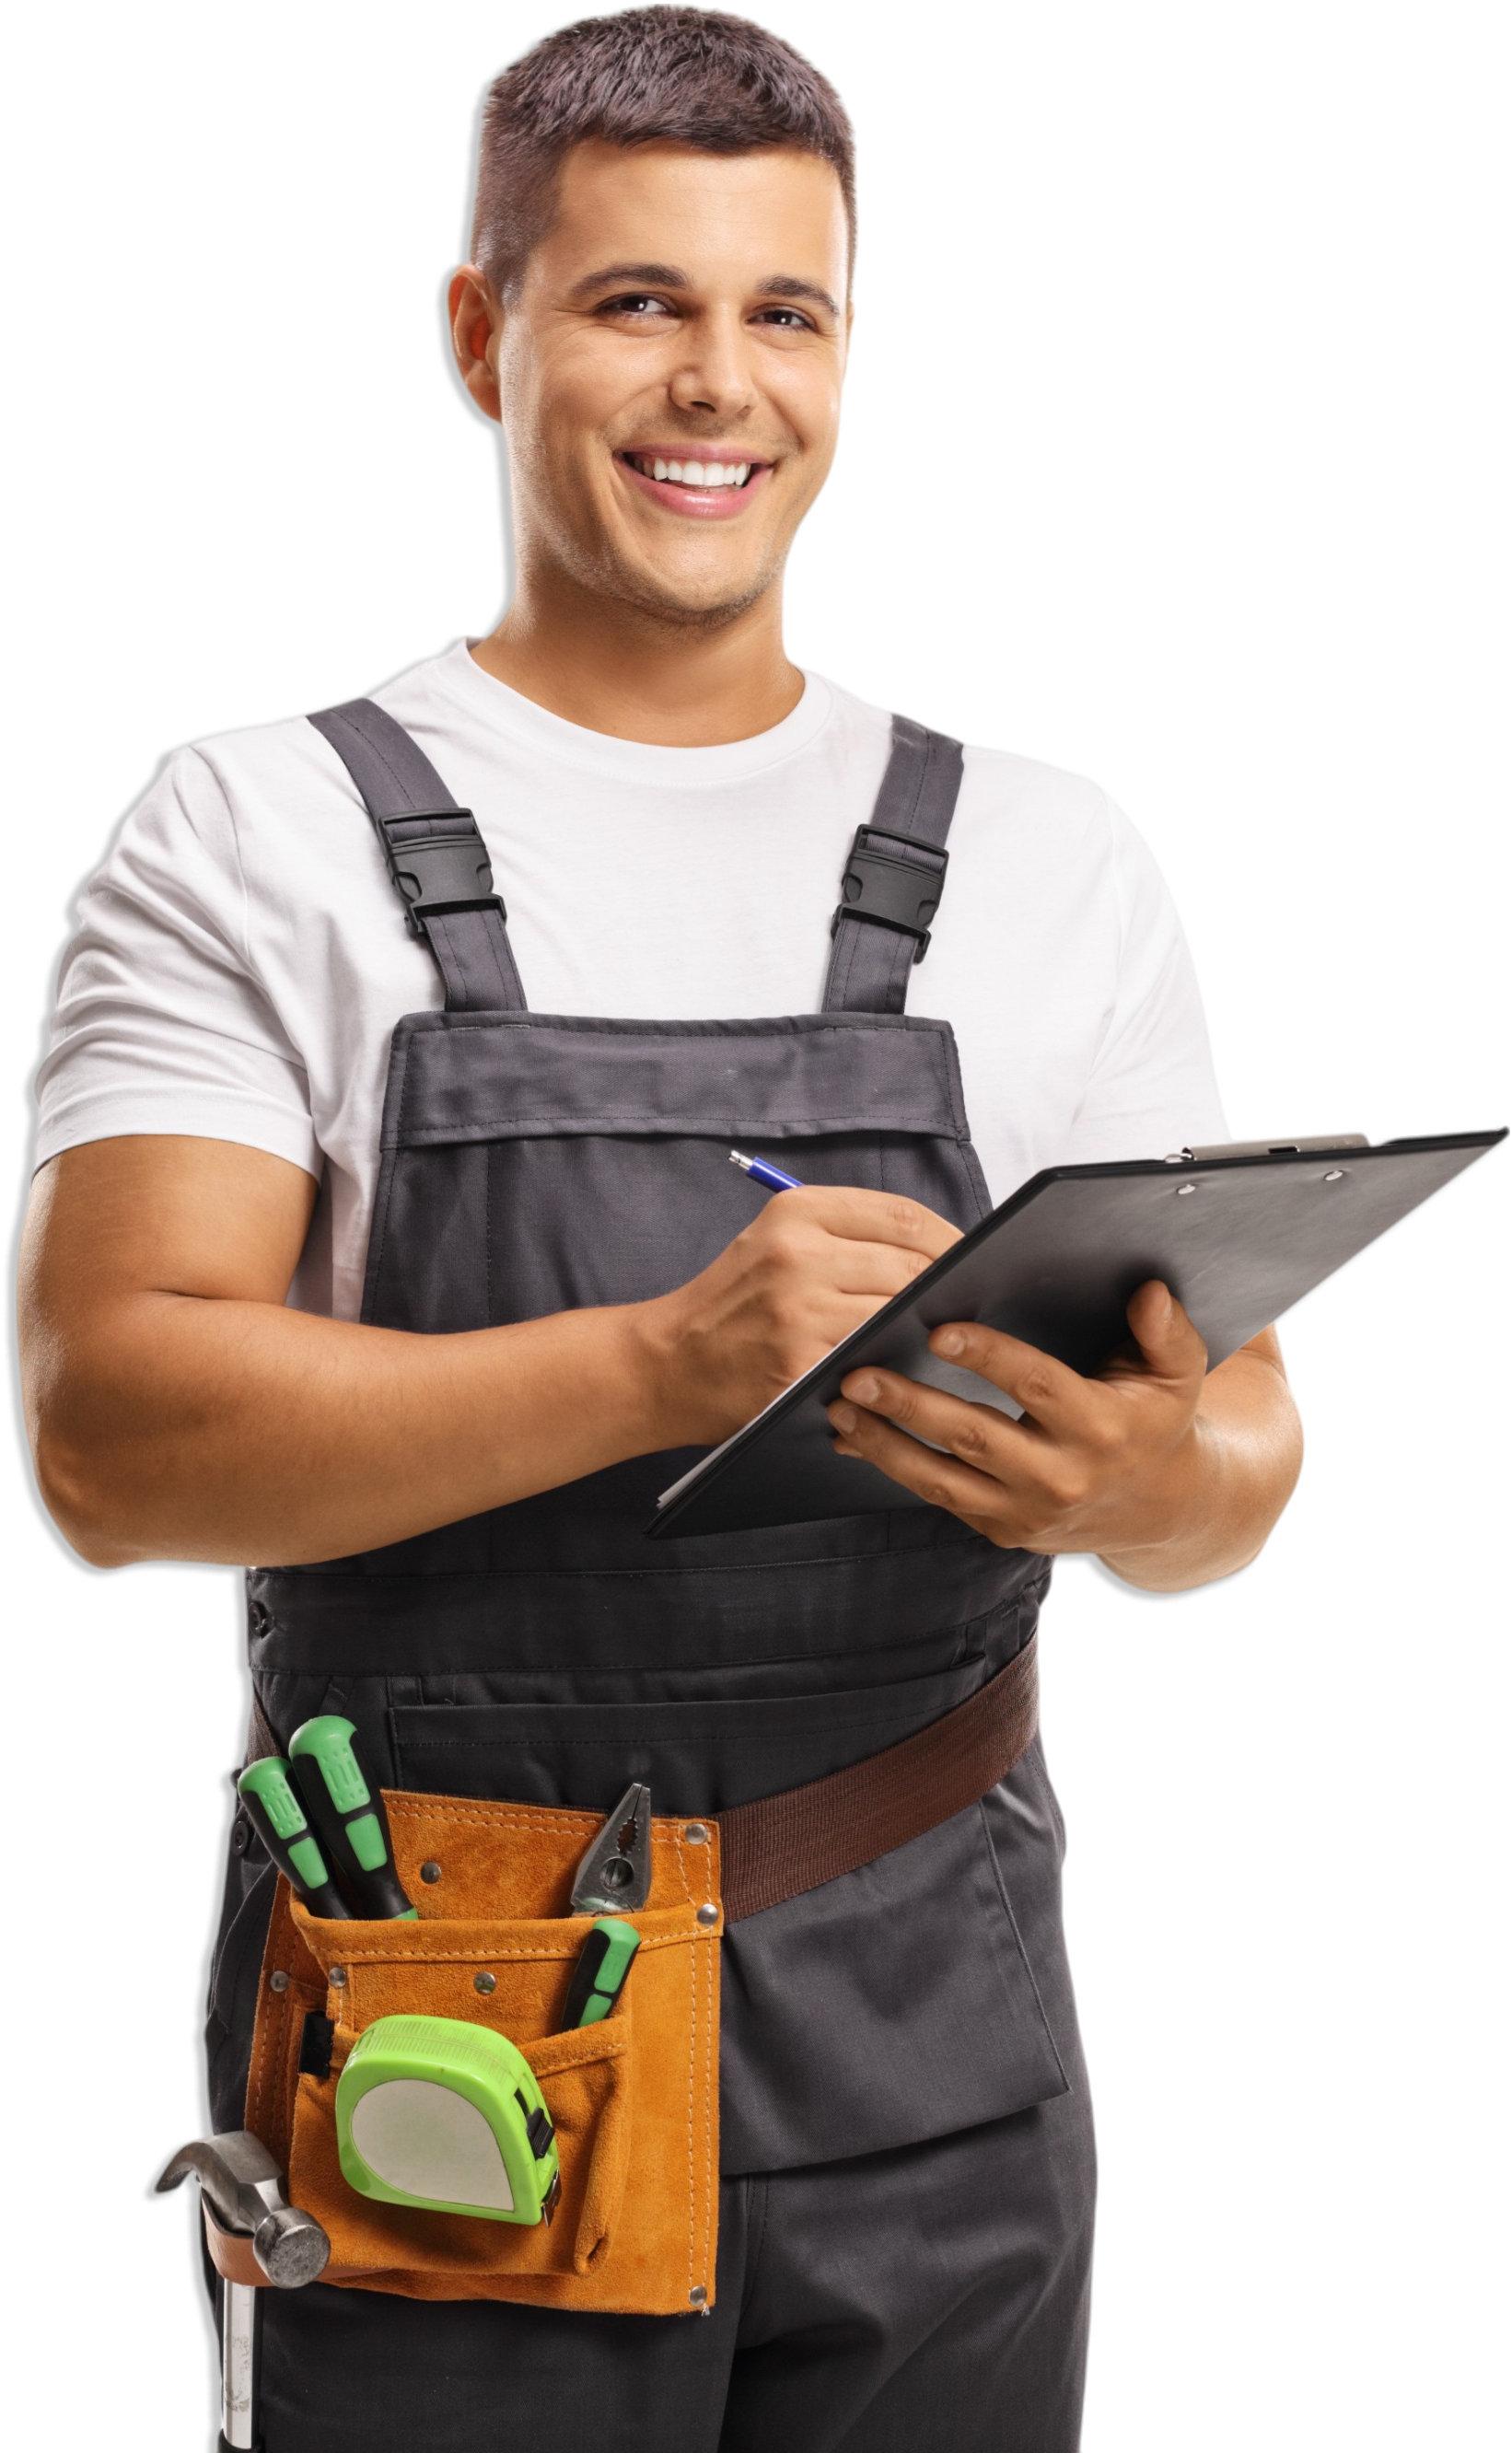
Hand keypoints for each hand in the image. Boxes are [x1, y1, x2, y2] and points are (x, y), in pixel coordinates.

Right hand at [636, 1187, 963, 1447]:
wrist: (667, 1362)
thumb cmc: (731, 1304)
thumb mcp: (775, 1242)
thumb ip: (847, 1236)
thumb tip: (938, 1249)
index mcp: (796, 1212)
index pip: (903, 1215)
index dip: (951, 1238)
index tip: (971, 1259)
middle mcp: (797, 1252)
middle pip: (911, 1264)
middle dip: (944, 1289)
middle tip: (961, 1308)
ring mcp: (798, 1308)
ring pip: (898, 1313)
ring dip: (922, 1330)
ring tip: (932, 1338)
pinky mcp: (799, 1360)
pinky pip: (872, 1359)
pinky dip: (890, 1364)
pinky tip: (896, 1369)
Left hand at [825, 1280, 1208, 1556]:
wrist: (1154, 1509)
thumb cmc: (1153, 1420)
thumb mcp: (1177, 1374)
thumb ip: (1167, 1331)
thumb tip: (1147, 1291)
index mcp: (1102, 1429)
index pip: (1038, 1387)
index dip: (989, 1357)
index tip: (939, 1328)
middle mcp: (1061, 1476)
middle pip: (974, 1436)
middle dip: (910, 1403)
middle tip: (857, 1372)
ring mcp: (1025, 1511)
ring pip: (942, 1478)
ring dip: (884, 1442)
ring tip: (839, 1405)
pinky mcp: (1000, 1530)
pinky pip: (937, 1497)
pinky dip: (891, 1466)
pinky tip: (853, 1436)